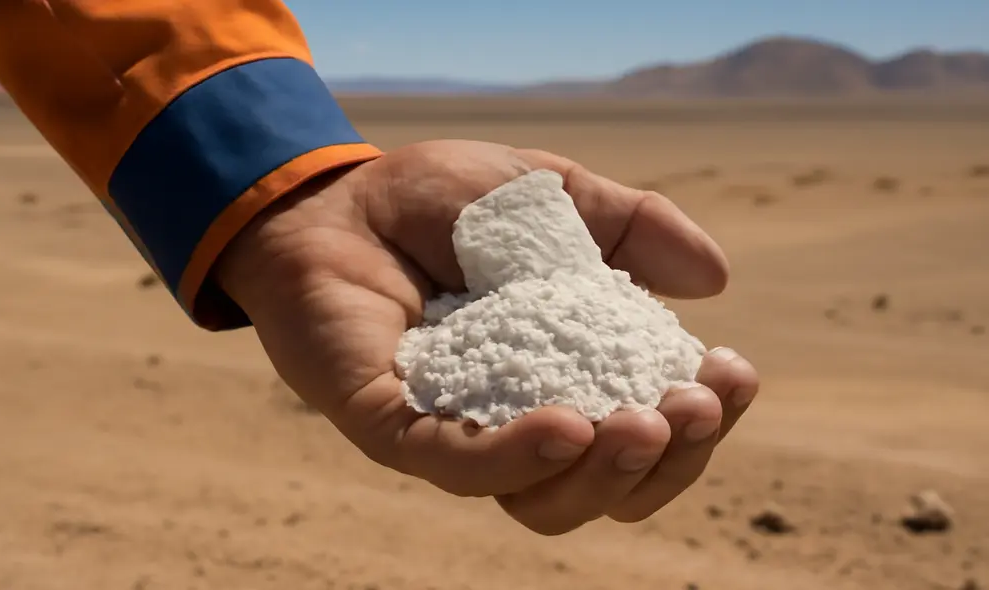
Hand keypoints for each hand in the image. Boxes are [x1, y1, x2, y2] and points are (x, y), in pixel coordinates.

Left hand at [215, 139, 759, 534]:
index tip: (732, 369)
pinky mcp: (390, 425)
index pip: (649, 429)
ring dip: (606, 475)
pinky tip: (569, 424)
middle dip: (669, 460)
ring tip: (644, 423)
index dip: (703, 417)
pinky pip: (457, 466)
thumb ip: (633, 227)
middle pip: (610, 487)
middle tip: (694, 406)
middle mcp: (519, 422)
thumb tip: (715, 282)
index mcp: (569, 377)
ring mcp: (456, 431)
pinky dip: (516, 455)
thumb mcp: (557, 196)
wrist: (341, 193)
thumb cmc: (447, 200)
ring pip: (542, 503)